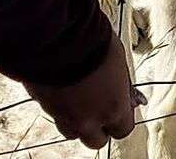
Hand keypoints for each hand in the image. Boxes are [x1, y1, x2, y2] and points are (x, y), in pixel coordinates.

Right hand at [24, 32, 138, 149]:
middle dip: (98, 126)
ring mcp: (64, 117)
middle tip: (98, 105)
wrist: (60, 35)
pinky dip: (60, 107)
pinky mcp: (43, 108)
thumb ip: (124, 85)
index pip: (123, 130)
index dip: (120, 119)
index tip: (119, 107)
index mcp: (114, 107)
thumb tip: (132, 98)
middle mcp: (88, 120)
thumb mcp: (119, 60)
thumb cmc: (94, 41)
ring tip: (79, 94)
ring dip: (77, 119)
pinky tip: (65, 87)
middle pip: (96, 140)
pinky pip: (55, 115)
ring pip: (72, 131)